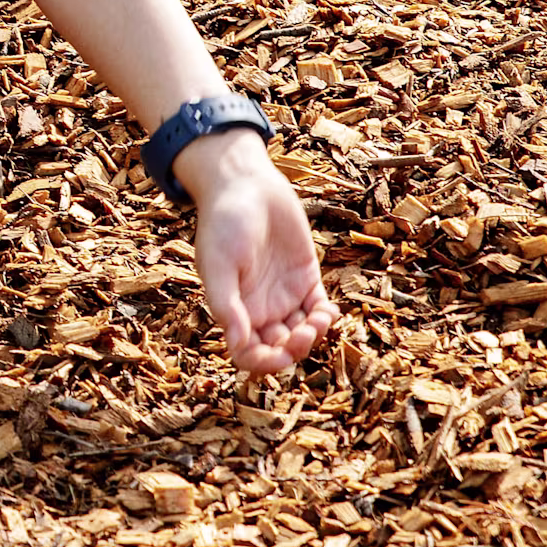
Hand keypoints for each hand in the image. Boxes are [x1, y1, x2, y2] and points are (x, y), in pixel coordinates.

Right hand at [184, 129, 335, 374]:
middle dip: (295, 349)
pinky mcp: (305, 277)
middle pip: (279, 348)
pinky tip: (328, 311)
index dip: (264, 363)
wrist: (246, 184)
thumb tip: (238, 343)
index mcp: (234, 309)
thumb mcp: (217, 262)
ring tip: (320, 319)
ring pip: (302, 332)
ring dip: (313, 335)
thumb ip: (225, 304)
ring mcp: (283, 294)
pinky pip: (318, 309)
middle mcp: (259, 307)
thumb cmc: (223, 222)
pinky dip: (326, 317)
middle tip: (305, 333)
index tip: (281, 355)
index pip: (248, 353)